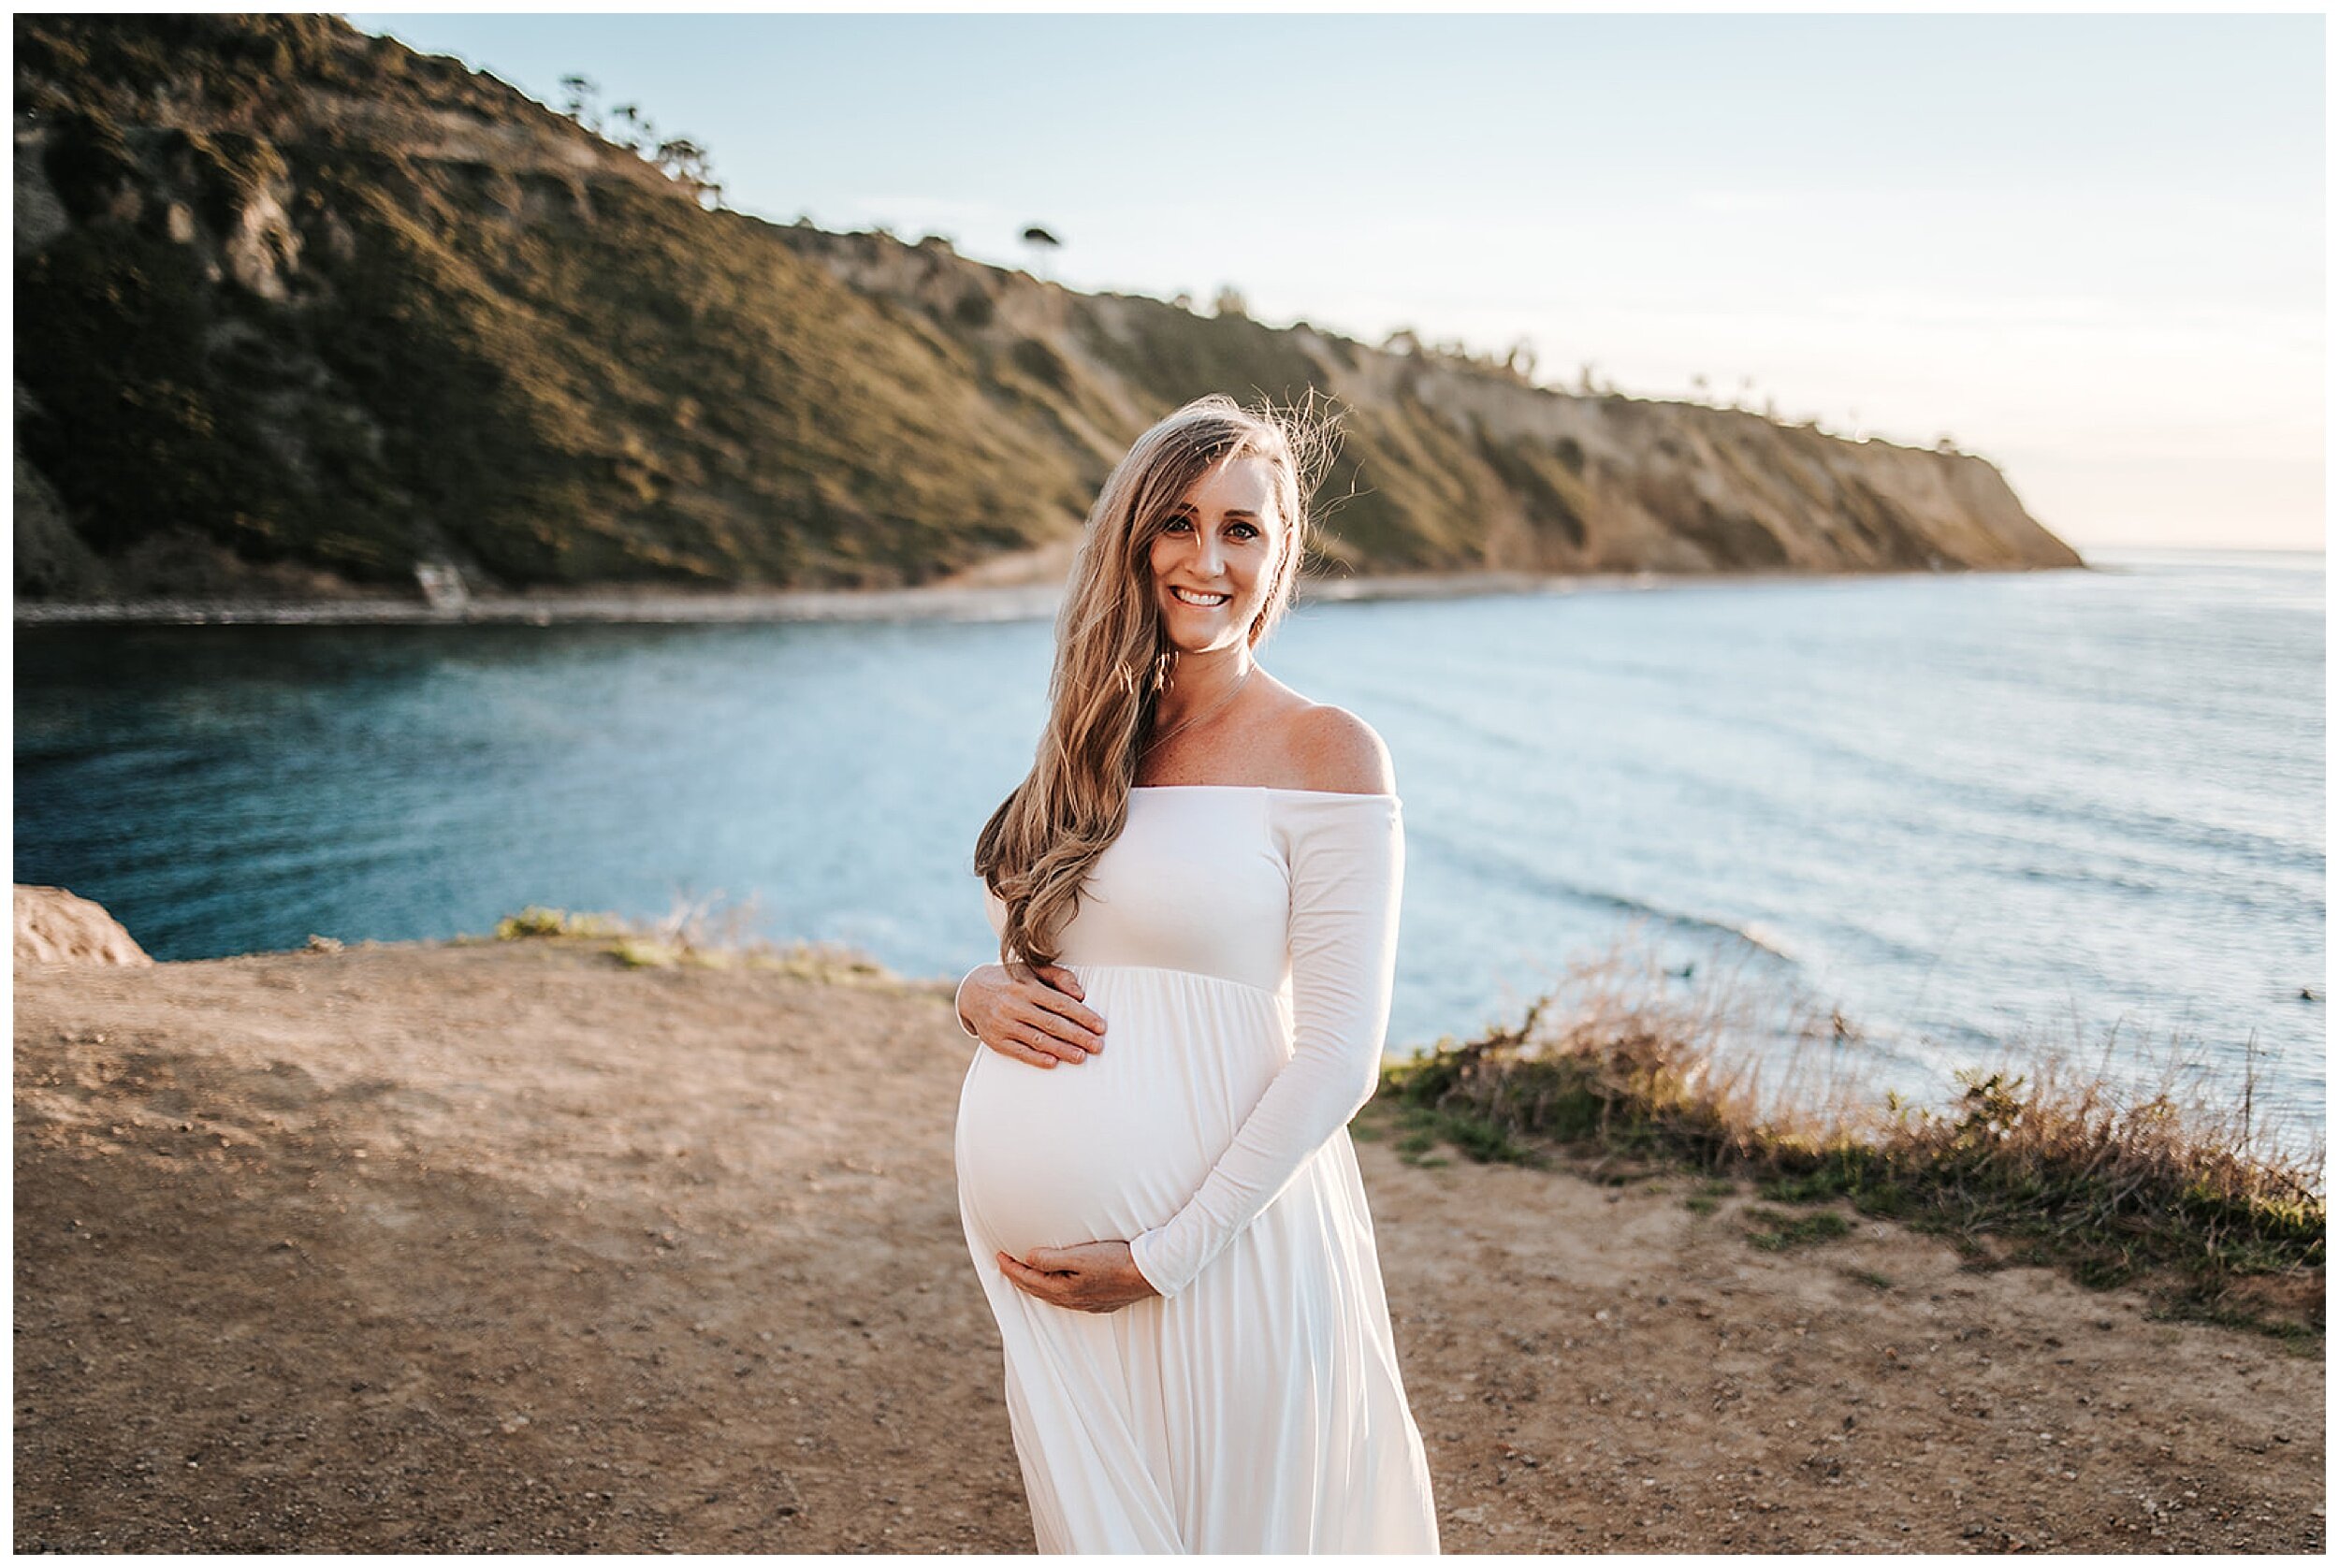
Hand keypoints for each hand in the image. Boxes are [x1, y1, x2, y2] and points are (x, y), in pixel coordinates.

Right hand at [960, 962, 1107, 1067]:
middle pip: (1052, 1023)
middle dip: (1077, 1036)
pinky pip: (1018, 1051)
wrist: (971, 992)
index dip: (1083, 1016)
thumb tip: (1081, 995)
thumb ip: (1059, 977)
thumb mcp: (1032, 970)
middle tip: (1098, 1046)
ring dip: (1061, 1050)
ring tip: (1081, 1057)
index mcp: (1027, 986)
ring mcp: (1004, 1024)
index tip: (1100, 1026)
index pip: (1060, 1003)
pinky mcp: (995, 1041)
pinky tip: (1053, 1063)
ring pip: (1037, 1039)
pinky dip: (1036, 1058)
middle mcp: (1014, 1005)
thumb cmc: (1012, 980)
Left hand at [996, 1240, 1158, 1311]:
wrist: (1148, 1274)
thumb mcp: (1080, 1256)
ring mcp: (1086, 1304)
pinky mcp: (1099, 1302)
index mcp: (1064, 1290)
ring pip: (1051, 1295)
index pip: (1028, 1279)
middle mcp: (1072, 1301)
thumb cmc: (1115, 1261)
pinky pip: (1066, 1297)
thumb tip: (1028, 1258)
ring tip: (1025, 1274)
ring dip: (1035, 1284)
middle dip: (1018, 1276)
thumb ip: (1051, 1259)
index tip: (997, 1255)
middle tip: (1004, 1263)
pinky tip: (1057, 1284)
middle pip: (1037, 1289)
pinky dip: (1053, 1288)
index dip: (1011, 1268)